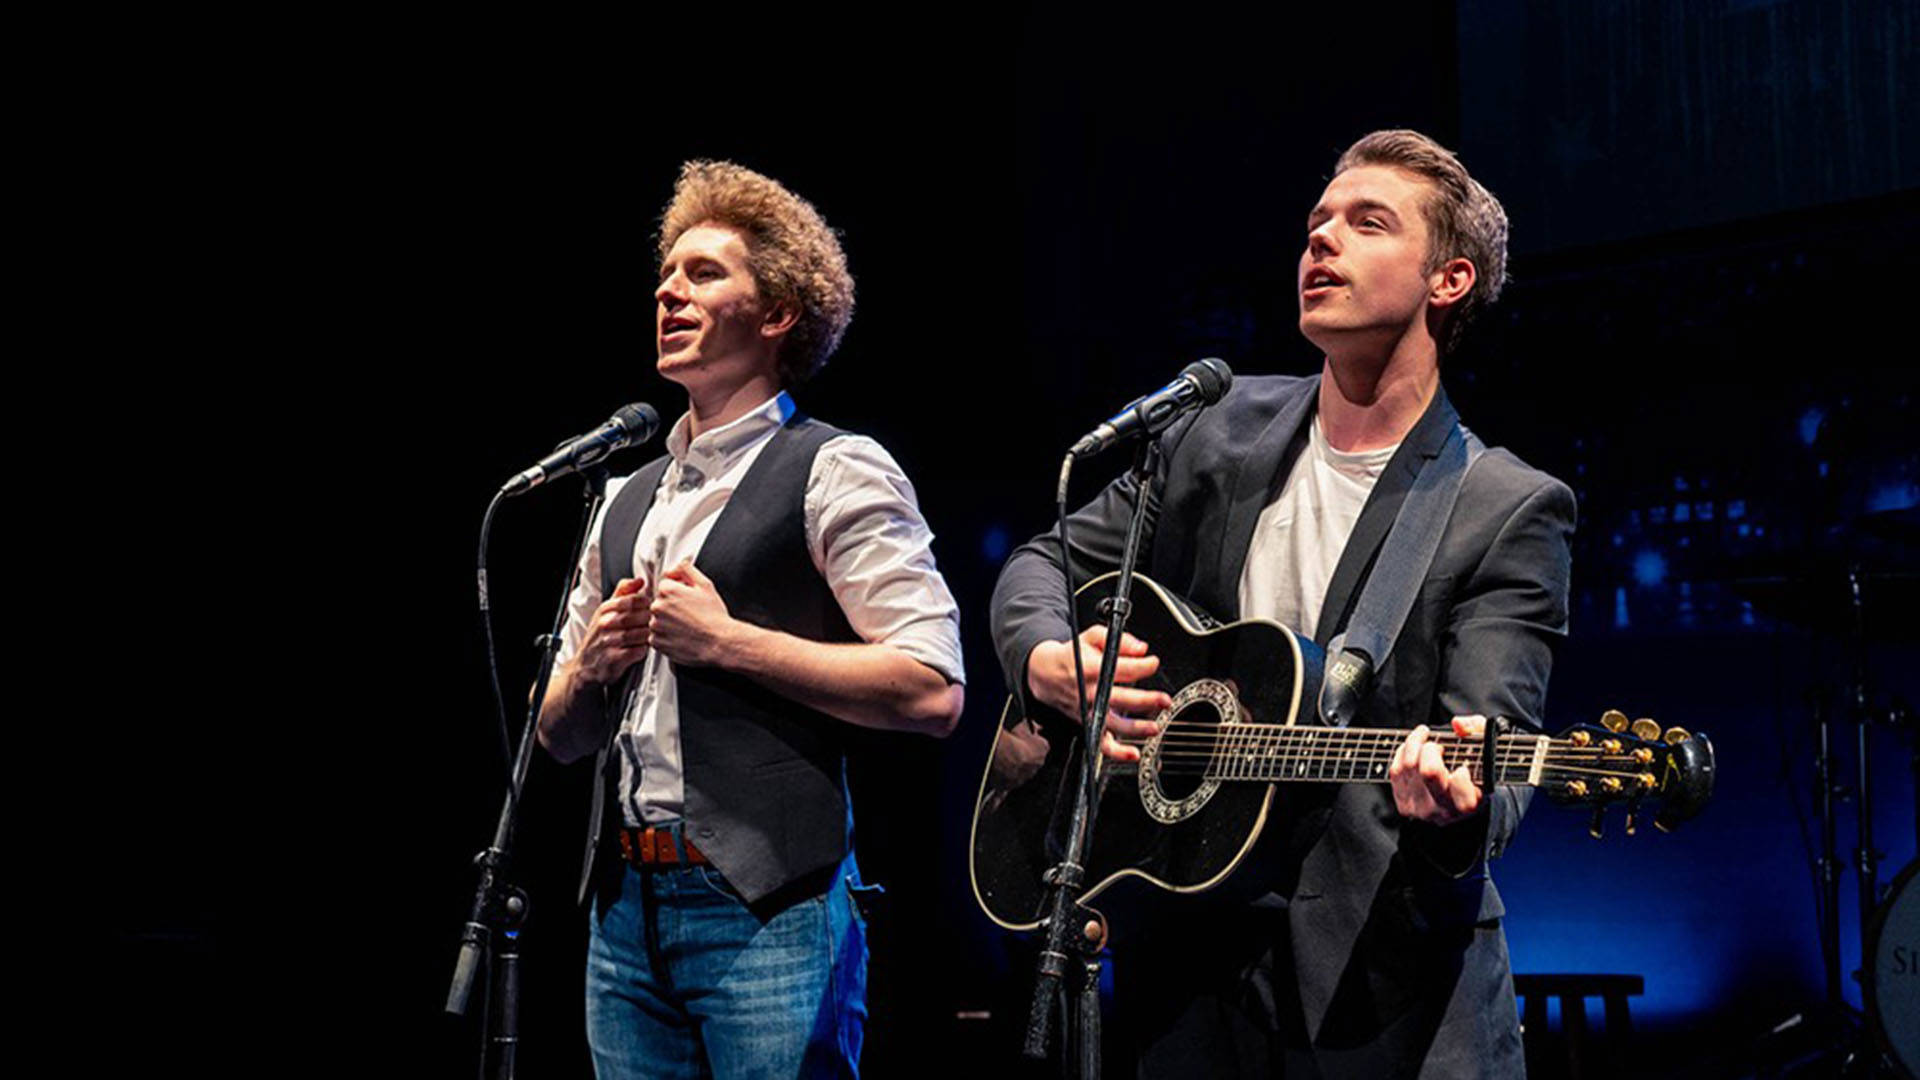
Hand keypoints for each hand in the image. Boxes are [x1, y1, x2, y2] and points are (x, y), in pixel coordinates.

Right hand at [573, 576, 652, 684]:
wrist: (586, 666)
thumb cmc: (600, 636)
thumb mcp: (607, 610)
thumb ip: (623, 593)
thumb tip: (639, 580)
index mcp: (605, 609)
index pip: (632, 600)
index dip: (647, 603)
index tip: (651, 607)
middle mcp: (604, 624)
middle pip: (637, 616)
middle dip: (649, 620)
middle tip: (656, 622)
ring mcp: (608, 642)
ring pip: (639, 634)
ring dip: (648, 635)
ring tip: (650, 635)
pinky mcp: (613, 660)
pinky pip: (636, 652)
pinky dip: (643, 650)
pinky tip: (643, 648)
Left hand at [649, 559, 740, 666]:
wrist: (719, 642)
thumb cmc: (714, 616)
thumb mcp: (705, 585)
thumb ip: (686, 570)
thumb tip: (675, 567)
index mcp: (668, 590)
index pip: (665, 586)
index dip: (679, 593)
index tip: (688, 601)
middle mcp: (658, 607)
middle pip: (660, 603)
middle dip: (672, 608)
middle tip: (690, 615)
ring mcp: (656, 625)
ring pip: (657, 621)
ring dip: (668, 623)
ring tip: (687, 627)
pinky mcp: (656, 642)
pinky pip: (657, 637)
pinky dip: (666, 638)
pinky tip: (682, 637)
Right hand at [1026, 625, 1172, 762]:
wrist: (1045, 674)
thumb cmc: (1072, 656)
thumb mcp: (1092, 637)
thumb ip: (1119, 640)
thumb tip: (1141, 648)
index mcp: (1090, 668)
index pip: (1121, 668)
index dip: (1142, 666)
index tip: (1153, 662)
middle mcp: (1089, 692)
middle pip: (1119, 698)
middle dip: (1144, 700)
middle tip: (1163, 700)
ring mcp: (1088, 711)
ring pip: (1113, 724)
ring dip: (1136, 728)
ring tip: (1154, 727)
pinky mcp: (1088, 723)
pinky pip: (1101, 743)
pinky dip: (1117, 752)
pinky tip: (1133, 753)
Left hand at [1390, 715, 1487, 824]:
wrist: (1454, 794)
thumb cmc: (1473, 768)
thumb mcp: (1485, 746)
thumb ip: (1477, 729)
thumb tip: (1457, 724)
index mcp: (1469, 803)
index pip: (1461, 791)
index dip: (1461, 775)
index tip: (1462, 768)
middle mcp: (1444, 811)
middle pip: (1429, 771)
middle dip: (1432, 750)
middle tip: (1439, 748)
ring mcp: (1422, 809)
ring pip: (1408, 766)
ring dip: (1415, 744)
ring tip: (1426, 740)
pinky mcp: (1404, 804)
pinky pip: (1396, 770)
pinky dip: (1404, 752)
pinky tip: (1414, 748)